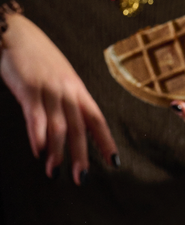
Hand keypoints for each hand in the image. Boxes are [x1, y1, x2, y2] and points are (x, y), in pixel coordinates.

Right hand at [0, 13, 117, 184]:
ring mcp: (49, 91)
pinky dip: (36, 136)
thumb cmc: (43, 62)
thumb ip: (72, 104)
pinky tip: (38, 152)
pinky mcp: (29, 89)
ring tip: (55, 172)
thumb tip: (77, 132)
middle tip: (81, 178)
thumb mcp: (65, 81)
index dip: (106, 143)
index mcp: (80, 93)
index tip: (114, 163)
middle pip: (80, 130)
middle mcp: (69, 93)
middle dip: (81, 156)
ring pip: (58, 127)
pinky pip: (34, 117)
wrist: (19, 34)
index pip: (98, 121)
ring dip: (57, 152)